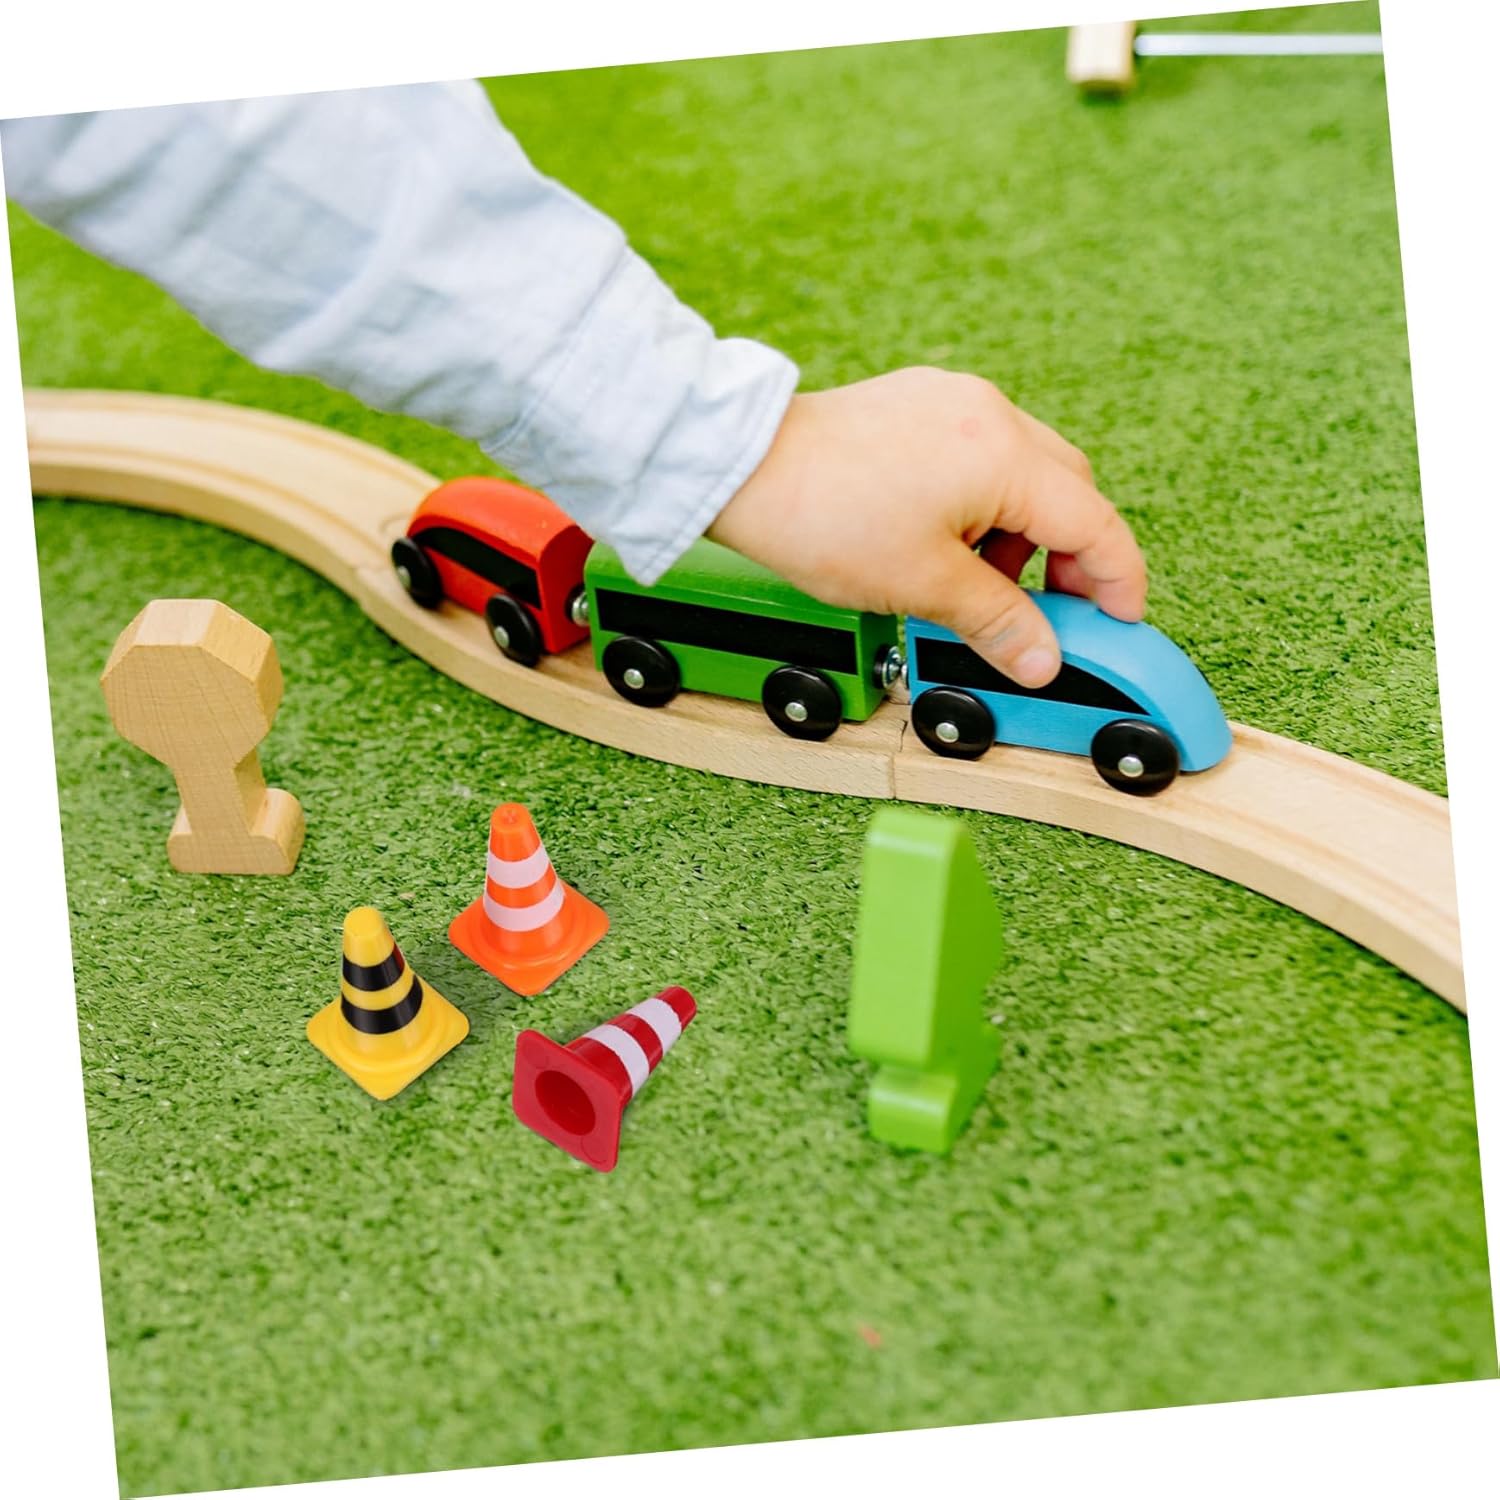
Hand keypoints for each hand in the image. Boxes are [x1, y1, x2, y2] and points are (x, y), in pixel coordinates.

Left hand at [709, 367, 1146, 686]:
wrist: (742, 467)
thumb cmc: (822, 516)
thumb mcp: (922, 585)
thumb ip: (997, 621)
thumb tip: (1043, 658)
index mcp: (1004, 455)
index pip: (1094, 522)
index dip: (1117, 579)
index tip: (1119, 620)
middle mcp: (989, 414)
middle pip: (1067, 490)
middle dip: (1071, 555)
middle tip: (1054, 612)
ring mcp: (951, 401)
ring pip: (1024, 471)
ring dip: (1022, 532)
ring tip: (981, 585)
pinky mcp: (917, 403)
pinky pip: (978, 454)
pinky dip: (983, 502)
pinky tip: (947, 544)